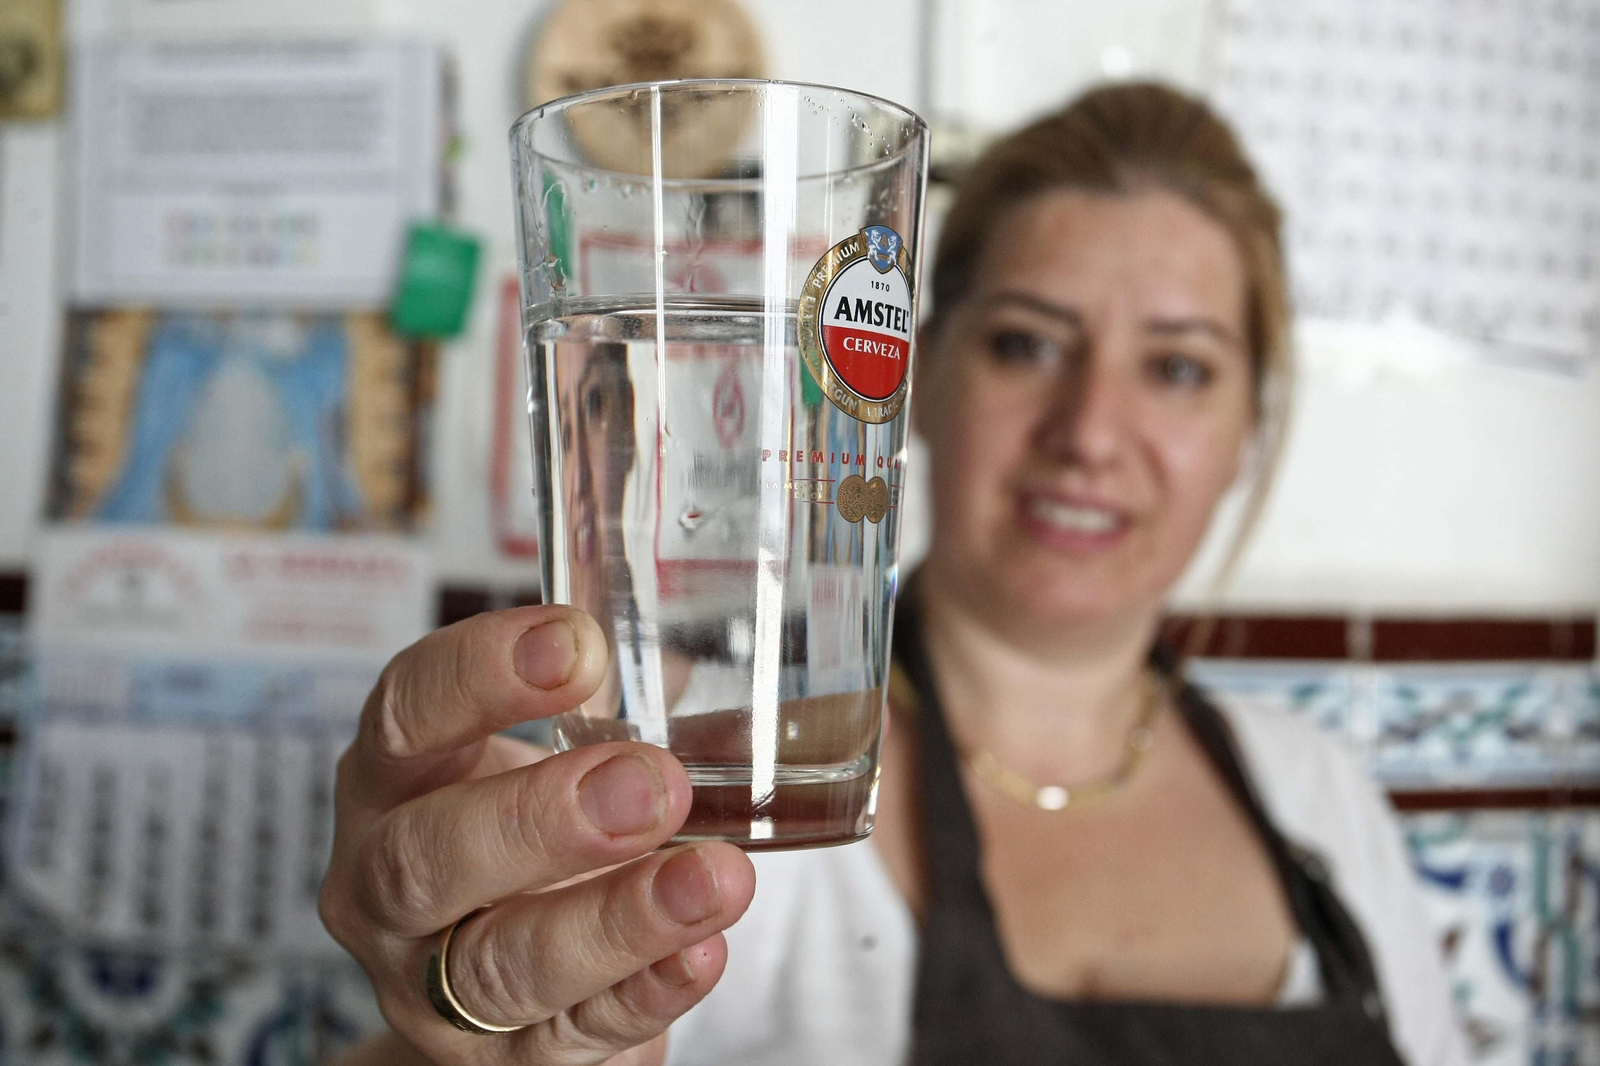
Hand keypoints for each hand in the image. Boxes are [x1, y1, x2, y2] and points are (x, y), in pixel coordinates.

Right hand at [319, 606, 756, 1064]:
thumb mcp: (551, 758)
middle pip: (427, 855)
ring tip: (713, 877)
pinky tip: (702, 954)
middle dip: (542, 818)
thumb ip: (625, 707)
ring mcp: (431, 984)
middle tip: (651, 783)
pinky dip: (643, 993)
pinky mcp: (500, 1061)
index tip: (579, 644)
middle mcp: (386, 882)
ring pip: (498, 965)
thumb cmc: (527, 836)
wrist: (509, 982)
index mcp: (393, 776)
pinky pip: (572, 1035)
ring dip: (615, 919)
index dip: (480, 673)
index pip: (406, 711)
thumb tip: (729, 664)